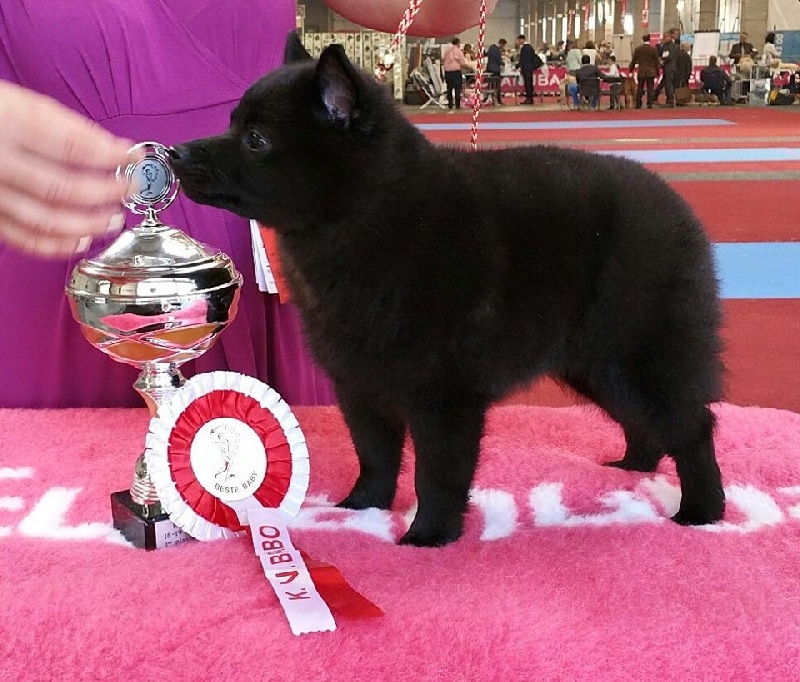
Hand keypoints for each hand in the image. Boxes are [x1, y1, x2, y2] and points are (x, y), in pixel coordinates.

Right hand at [0, 81, 134, 256]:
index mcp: (5, 120)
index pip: (72, 145)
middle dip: (106, 193)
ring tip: (113, 218)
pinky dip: (56, 244)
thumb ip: (54, 123)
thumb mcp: (11, 97)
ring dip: (88, 223)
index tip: (133, 157)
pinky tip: (81, 239)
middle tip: (129, 188)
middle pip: (63, 188)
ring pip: (46, 219)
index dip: (110, 155)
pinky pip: (22, 237)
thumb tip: (106, 147)